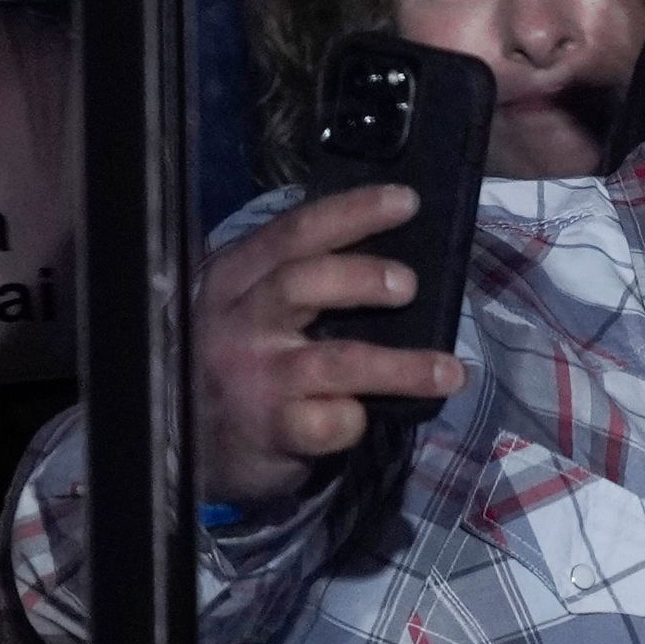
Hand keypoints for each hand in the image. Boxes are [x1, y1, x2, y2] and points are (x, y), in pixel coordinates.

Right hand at [196, 187, 463, 502]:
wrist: (194, 442)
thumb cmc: (244, 362)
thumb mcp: (254, 309)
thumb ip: (301, 280)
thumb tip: (393, 260)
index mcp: (235, 279)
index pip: (294, 232)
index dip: (352, 212)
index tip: (407, 201)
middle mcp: (239, 323)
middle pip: (301, 282)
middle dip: (363, 277)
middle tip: (409, 285)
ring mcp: (254, 378)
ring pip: (335, 361)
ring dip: (400, 367)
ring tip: (451, 371)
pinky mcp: (270, 429)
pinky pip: (328, 420)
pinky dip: (355, 418)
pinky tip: (364, 417)